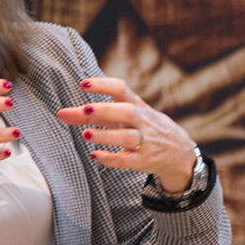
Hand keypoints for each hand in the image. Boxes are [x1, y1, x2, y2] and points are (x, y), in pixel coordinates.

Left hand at [58, 76, 198, 190]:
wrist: (179, 152)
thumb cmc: (145, 129)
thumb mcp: (129, 116)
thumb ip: (99, 114)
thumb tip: (65, 113)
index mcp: (137, 106)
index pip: (122, 89)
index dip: (103, 85)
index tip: (83, 83)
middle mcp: (143, 122)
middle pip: (127, 112)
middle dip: (105, 110)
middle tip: (84, 109)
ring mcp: (146, 142)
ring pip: (128, 137)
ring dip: (107, 136)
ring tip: (86, 135)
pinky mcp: (144, 161)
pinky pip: (128, 160)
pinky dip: (111, 158)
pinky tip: (95, 156)